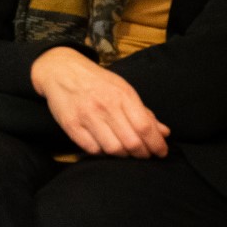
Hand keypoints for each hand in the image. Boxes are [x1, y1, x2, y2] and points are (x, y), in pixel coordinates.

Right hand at [31, 47, 170, 158]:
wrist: (62, 70)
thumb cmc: (97, 82)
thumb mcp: (123, 89)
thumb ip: (144, 112)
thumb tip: (164, 132)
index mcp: (122, 95)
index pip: (145, 127)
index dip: (156, 144)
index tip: (161, 152)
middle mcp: (105, 105)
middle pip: (131, 142)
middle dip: (142, 153)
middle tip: (144, 155)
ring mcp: (87, 116)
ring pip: (113, 149)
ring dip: (123, 155)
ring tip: (126, 152)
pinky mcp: (71, 125)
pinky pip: (92, 149)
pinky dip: (102, 153)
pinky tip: (105, 147)